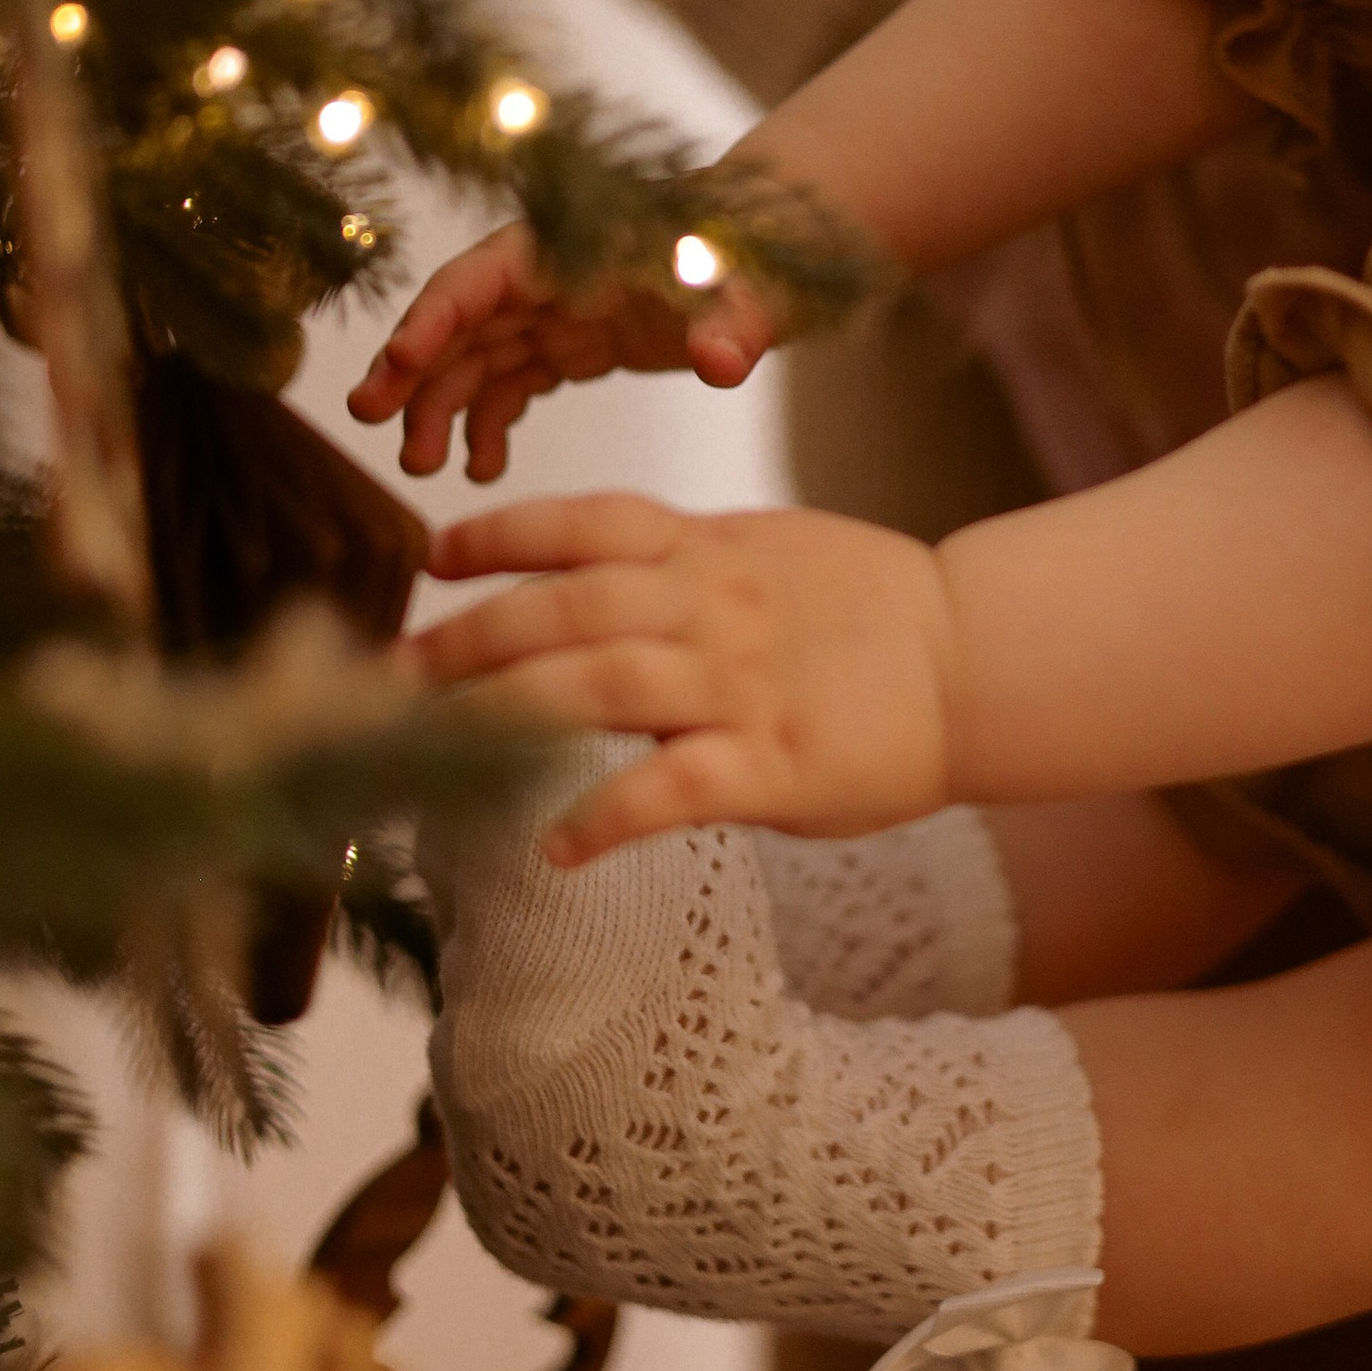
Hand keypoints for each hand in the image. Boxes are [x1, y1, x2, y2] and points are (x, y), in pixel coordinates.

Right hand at [346, 220, 778, 481]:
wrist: (771, 254)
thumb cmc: (752, 258)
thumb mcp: (749, 292)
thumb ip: (733, 325)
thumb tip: (726, 363)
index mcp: (571, 248)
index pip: (482, 277)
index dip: (433, 318)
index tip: (394, 363)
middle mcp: (550, 275)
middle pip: (460, 319)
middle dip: (412, 368)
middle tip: (368, 421)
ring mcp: (557, 310)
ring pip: (477, 358)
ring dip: (443, 408)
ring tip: (422, 467)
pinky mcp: (572, 342)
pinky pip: (512, 383)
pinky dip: (491, 423)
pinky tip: (481, 468)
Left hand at [408, 494, 958, 850]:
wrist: (976, 661)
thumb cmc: (867, 615)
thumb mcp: (768, 552)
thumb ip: (678, 564)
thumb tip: (582, 575)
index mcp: (709, 551)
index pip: (586, 523)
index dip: (503, 533)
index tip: (436, 553)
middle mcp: (712, 607)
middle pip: (566, 606)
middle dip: (469, 635)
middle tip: (396, 670)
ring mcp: (741, 684)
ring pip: (599, 682)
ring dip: (503, 711)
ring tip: (432, 740)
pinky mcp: (775, 763)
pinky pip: (673, 789)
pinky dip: (605, 817)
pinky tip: (554, 846)